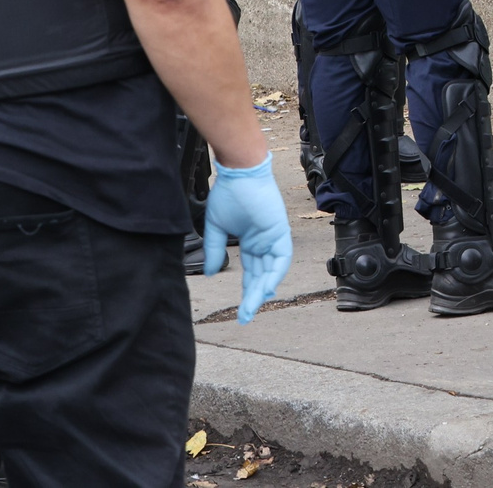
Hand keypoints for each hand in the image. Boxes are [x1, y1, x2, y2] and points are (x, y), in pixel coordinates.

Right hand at [202, 153, 293, 322]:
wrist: (239, 173)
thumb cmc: (228, 194)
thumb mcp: (215, 228)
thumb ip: (215, 251)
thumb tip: (211, 273)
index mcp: (250, 242)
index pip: (251, 273)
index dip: (246, 292)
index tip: (239, 312)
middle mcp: (263, 243)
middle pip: (260, 276)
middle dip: (253, 298)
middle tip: (244, 318)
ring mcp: (273, 238)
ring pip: (271, 271)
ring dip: (262, 290)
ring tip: (251, 308)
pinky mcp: (280, 232)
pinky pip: (281, 258)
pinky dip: (274, 274)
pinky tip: (265, 289)